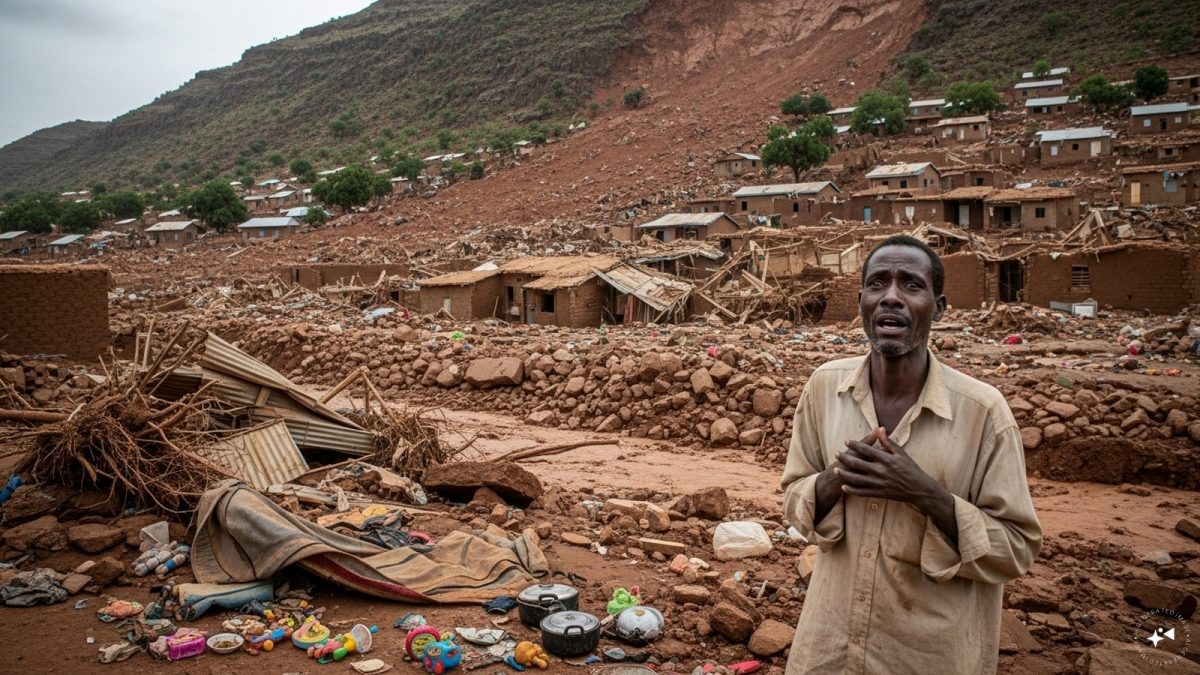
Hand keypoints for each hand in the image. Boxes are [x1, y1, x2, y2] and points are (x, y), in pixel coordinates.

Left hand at [835, 428, 959, 544]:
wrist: (919, 489)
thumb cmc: (911, 469)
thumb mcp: (901, 453)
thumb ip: (888, 442)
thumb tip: (879, 428)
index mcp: (886, 460)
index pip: (866, 450)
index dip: (855, 445)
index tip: (846, 441)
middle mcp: (881, 471)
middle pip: (858, 464)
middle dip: (845, 458)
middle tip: (837, 454)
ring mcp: (879, 483)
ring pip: (857, 479)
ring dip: (845, 474)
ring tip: (836, 470)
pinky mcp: (880, 494)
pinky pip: (863, 492)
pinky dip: (852, 490)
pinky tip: (844, 487)